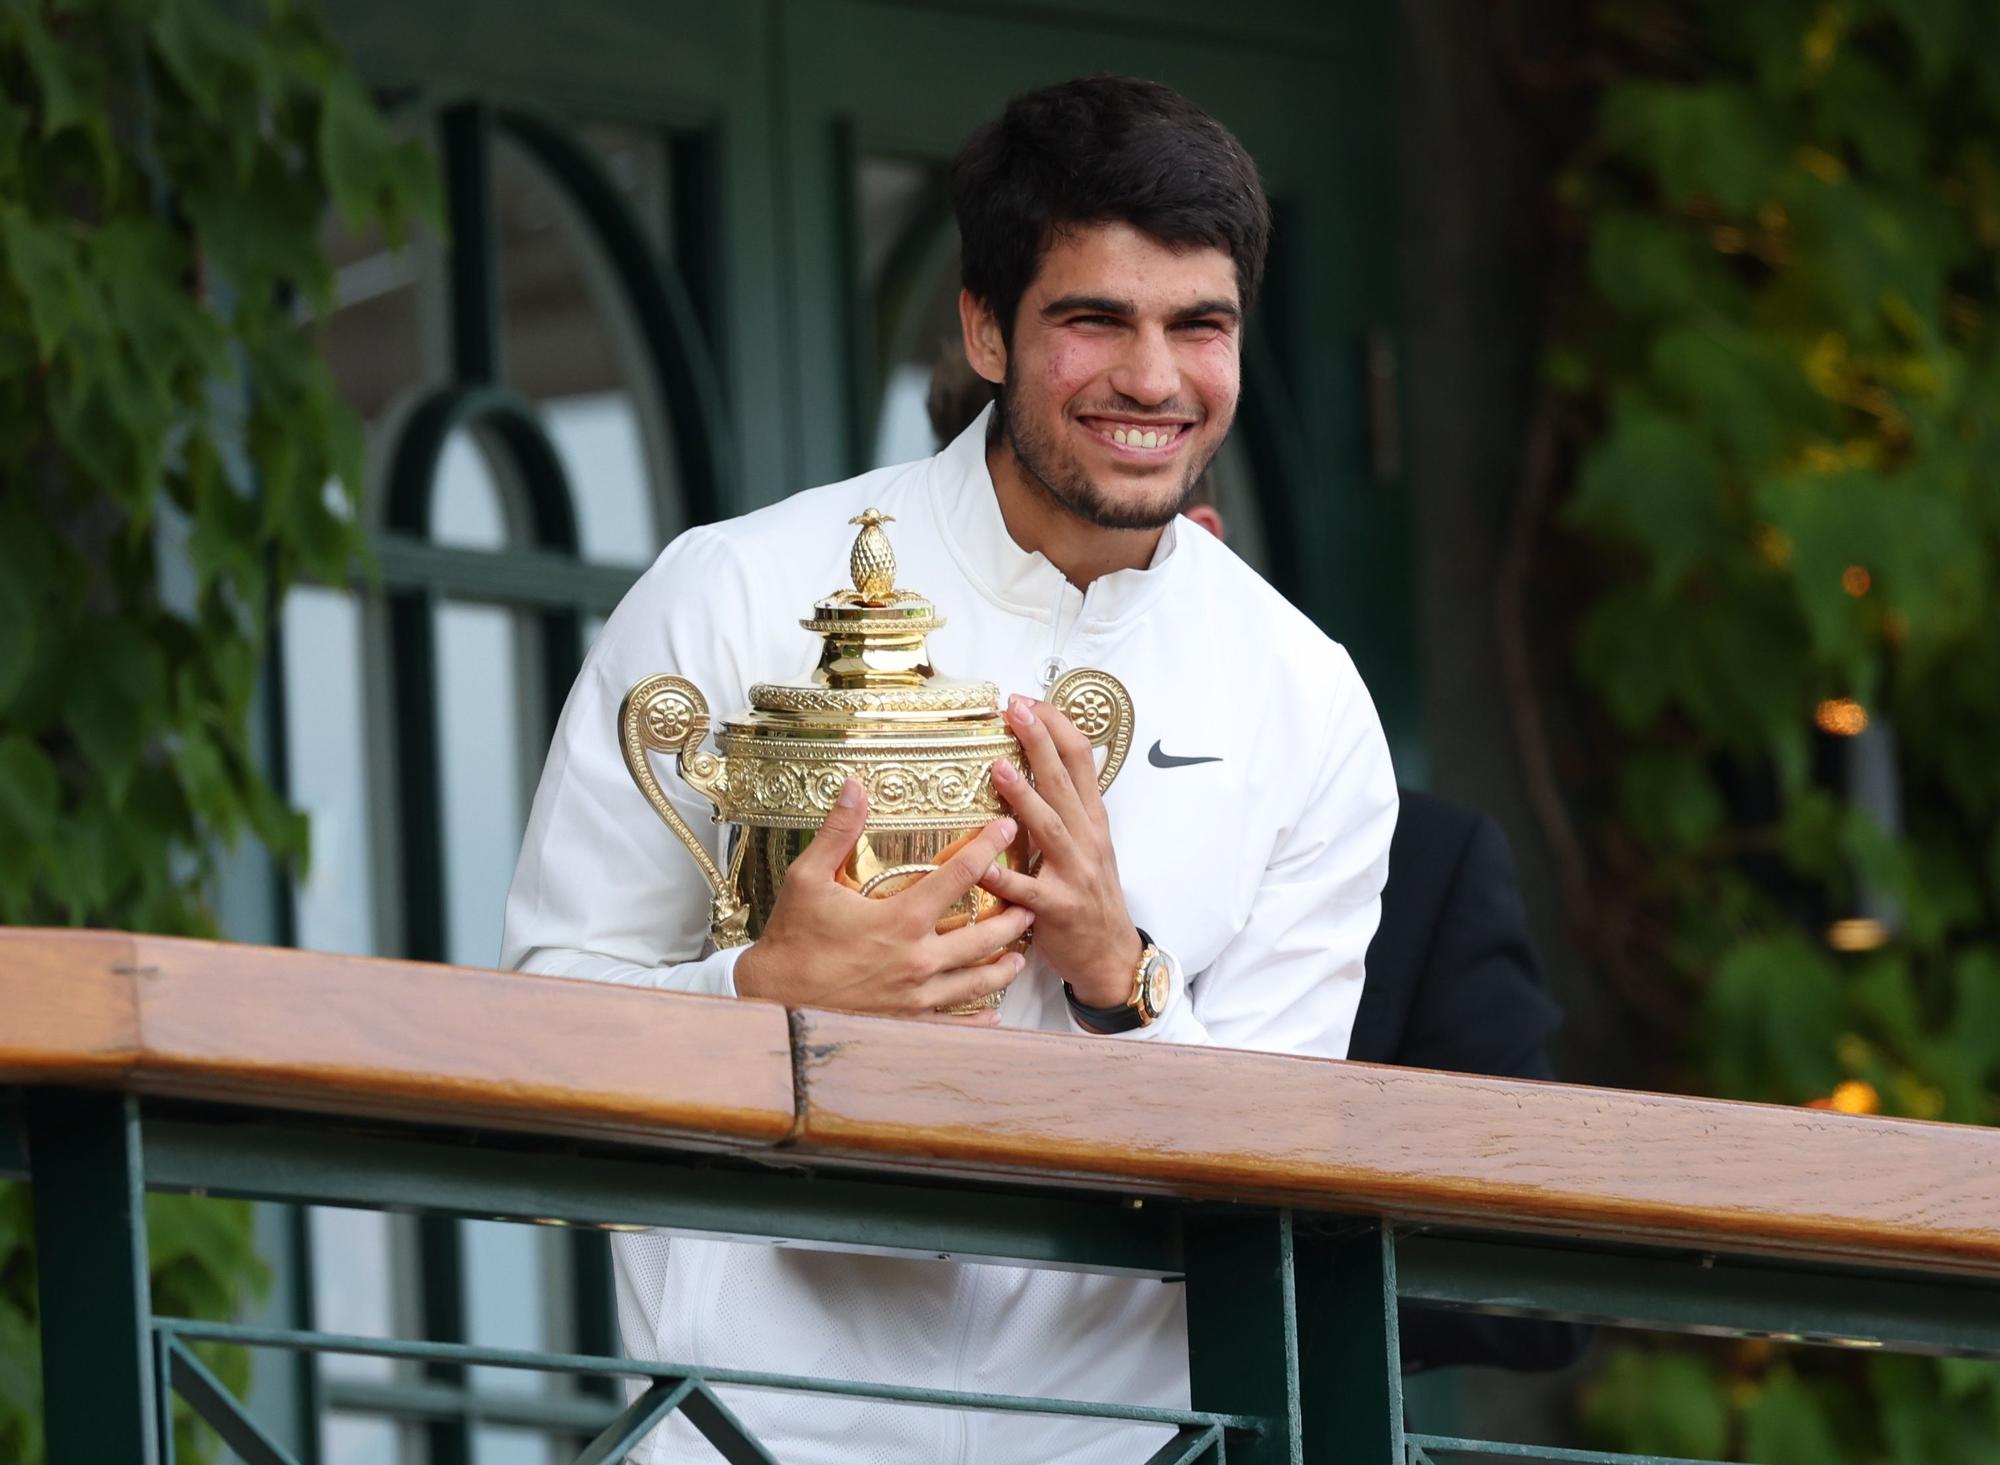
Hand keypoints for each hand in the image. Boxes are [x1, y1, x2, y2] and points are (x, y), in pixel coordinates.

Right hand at [733, 779, 1032, 1022]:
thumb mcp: (808, 878)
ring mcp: (916, 996)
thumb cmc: (792, 940)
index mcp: (901, 919)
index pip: (960, 875)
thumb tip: (855, 786)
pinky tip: (994, 1012)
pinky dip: (979, 1018)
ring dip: (1004, 964)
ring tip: (1021, 953)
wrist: (773, 1000)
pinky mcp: (907, 1022)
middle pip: (985, 934)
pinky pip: (955, 1023)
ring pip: (978, 980)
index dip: (988, 846)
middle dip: (1014, 915)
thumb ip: (838, 832)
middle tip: (1032, 901)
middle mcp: (918, 959)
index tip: (1007, 828)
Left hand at [978, 695, 1141, 1007]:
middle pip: (1065, 782)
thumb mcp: (1090, 843)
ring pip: (1049, 828)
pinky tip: (980, 863)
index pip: (1081, 760)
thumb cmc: (1090, 895)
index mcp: (1092, 821)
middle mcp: (1087, 840)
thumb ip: (1068, 806)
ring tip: (999, 767)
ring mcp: (1074, 874)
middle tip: (1016, 709)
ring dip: (1025, 797)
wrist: (1110, 955)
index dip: (1057, 727)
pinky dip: (1004, 876)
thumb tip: (1045, 761)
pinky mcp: (1056, 909)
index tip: (1030, 701)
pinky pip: (1027, 890)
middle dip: (1041, 742)